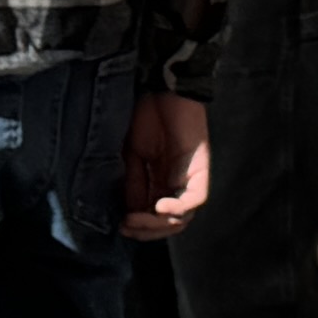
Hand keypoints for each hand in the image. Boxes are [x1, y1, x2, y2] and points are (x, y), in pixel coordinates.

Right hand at [126, 91, 212, 237]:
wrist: (158, 87)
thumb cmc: (142, 116)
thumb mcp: (129, 156)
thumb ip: (131, 184)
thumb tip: (127, 215)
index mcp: (158, 182)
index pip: (153, 218)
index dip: (137, 227)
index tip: (118, 226)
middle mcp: (175, 184)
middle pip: (169, 224)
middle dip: (146, 231)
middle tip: (126, 226)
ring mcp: (189, 177)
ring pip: (182, 217)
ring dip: (158, 224)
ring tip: (136, 219)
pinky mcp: (199, 169)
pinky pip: (196, 199)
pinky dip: (177, 209)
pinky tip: (158, 207)